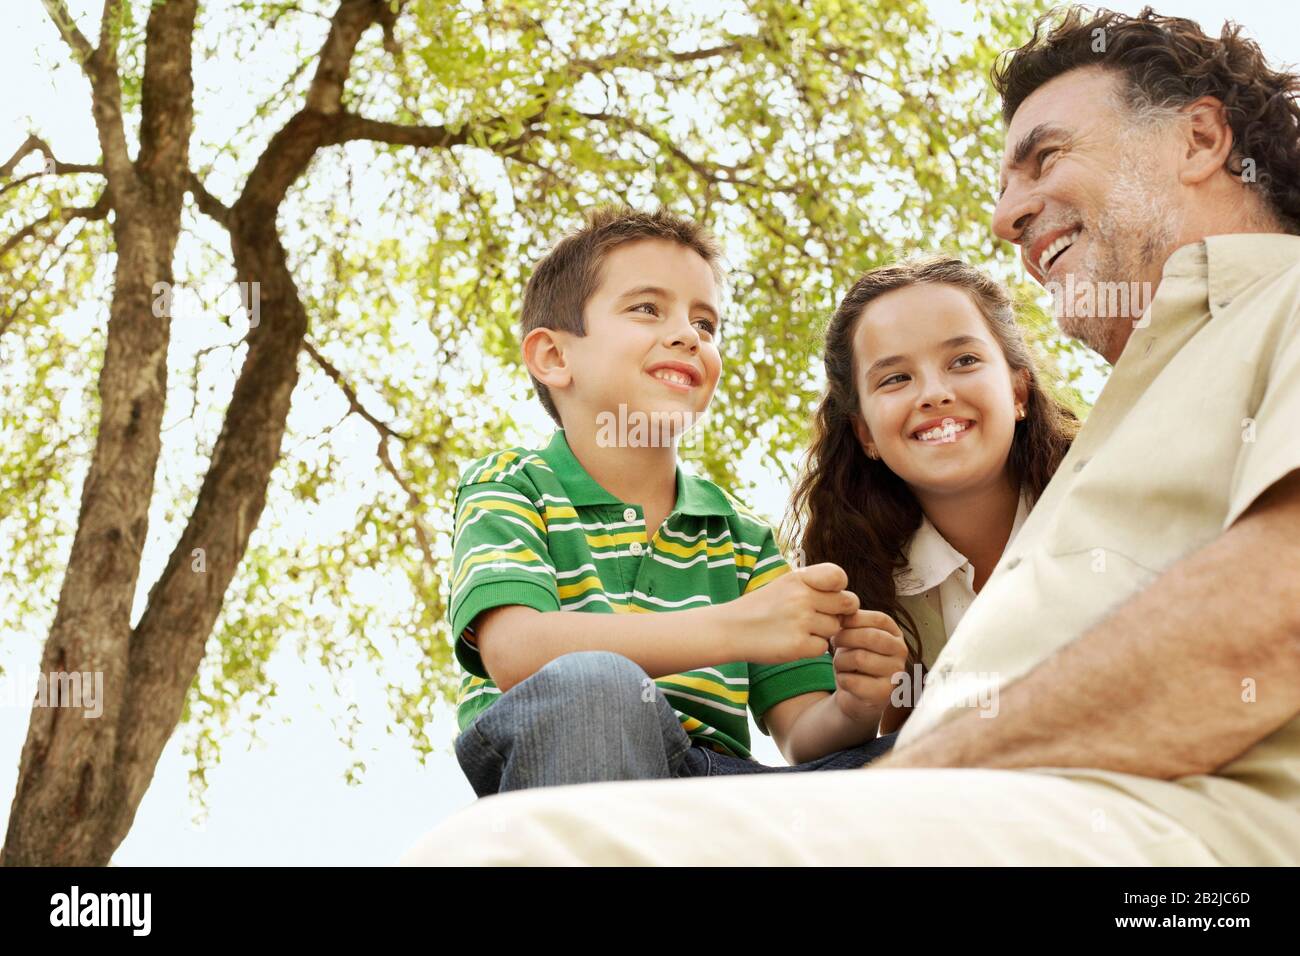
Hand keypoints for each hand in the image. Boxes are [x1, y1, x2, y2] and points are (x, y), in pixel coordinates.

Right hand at [722, 562, 858, 663]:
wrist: (730, 629)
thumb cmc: (762, 607)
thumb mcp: (785, 585)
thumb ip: (816, 586)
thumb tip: (850, 600)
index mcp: (799, 578)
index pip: (839, 576)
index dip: (840, 588)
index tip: (830, 595)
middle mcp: (802, 596)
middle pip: (846, 604)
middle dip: (838, 612)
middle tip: (818, 617)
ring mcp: (801, 621)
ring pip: (835, 628)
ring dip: (822, 632)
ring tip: (797, 629)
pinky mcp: (799, 645)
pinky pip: (823, 647)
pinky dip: (811, 648)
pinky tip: (793, 642)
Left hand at [830, 609, 909, 723]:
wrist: (855, 696)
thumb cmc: (854, 660)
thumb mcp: (853, 637)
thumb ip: (850, 622)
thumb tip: (838, 612)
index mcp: (895, 634)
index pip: (879, 619)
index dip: (855, 619)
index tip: (838, 623)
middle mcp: (901, 653)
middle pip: (870, 637)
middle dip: (845, 637)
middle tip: (834, 642)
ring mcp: (895, 674)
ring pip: (859, 658)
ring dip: (840, 661)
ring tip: (840, 664)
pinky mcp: (883, 694)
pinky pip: (853, 681)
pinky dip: (842, 679)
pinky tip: (845, 680)